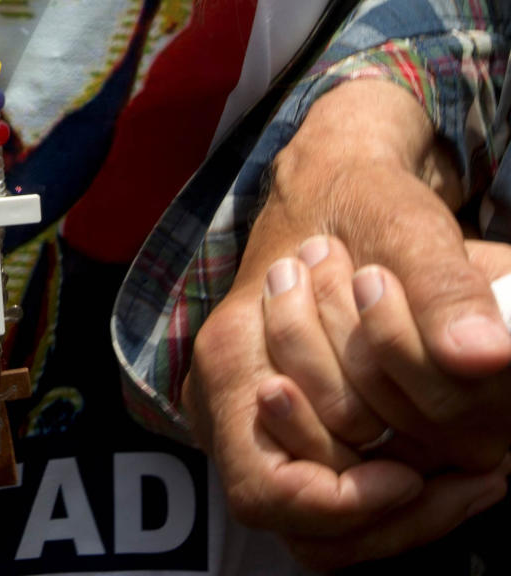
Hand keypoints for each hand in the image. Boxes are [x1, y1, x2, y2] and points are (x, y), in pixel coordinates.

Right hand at [184, 80, 510, 568]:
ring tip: (479, 465)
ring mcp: (261, 421)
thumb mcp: (402, 222)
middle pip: (307, 521)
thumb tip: (485, 358)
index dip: (343, 500)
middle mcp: (231, 400)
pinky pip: (346, 499)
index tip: (414, 474)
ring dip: (408, 507)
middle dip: (395, 497)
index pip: (267, 489)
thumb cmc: (360, 198)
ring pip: (329, 529)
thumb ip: (438, 286)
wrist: (341, 184)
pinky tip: (465, 465)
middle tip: (477, 460)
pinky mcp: (299, 429)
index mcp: (230, 354)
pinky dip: (408, 494)